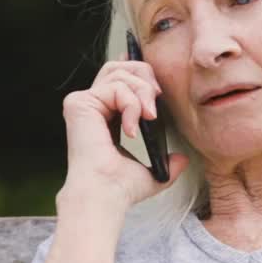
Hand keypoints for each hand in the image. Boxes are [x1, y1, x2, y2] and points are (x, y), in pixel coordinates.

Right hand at [58, 54, 189, 215]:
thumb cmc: (120, 189)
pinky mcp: (79, 103)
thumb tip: (182, 159)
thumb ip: (167, 162)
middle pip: (119, 67)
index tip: (158, 91)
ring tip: (148, 118)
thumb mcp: (152, 172)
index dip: (140, 74)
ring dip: (142, 93)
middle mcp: (91, 106)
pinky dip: (131, 105)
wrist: (106, 196)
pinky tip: (131, 130)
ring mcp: (83, 103)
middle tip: (156, 104)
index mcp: (105, 116)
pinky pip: (115, 87)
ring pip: (119, 73)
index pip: (120, 79)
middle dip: (145, 78)